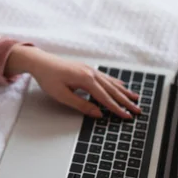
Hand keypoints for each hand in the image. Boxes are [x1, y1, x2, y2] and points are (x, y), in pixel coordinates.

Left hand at [12, 47, 141, 118]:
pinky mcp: (87, 68)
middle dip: (126, 101)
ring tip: (136, 98)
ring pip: (111, 83)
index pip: (105, 98)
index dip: (117, 109)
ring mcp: (90, 69)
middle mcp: (91, 73)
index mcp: (85, 80)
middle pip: (112, 90)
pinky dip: (115, 82)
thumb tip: (98, 114)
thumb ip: (81, 105)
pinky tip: (121, 85)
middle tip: (138, 110)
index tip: (127, 116)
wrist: (40, 61)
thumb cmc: (48, 78)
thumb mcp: (62, 95)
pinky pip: (105, 77)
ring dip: (124, 92)